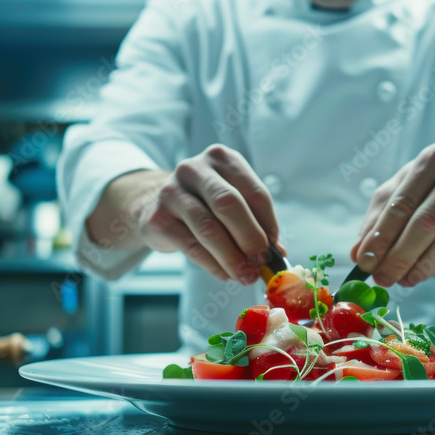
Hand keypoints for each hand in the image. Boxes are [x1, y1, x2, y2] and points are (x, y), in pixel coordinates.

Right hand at [88, 144, 279, 283]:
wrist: (156, 205)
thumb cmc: (205, 204)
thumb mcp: (231, 203)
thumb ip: (254, 223)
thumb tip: (277, 254)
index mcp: (222, 159)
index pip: (255, 193)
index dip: (269, 225)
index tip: (276, 250)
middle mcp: (195, 168)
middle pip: (229, 204)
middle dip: (250, 238)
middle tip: (262, 264)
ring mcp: (171, 191)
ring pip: (208, 228)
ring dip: (232, 258)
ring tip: (245, 276)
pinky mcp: (157, 217)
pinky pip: (191, 246)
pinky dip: (213, 265)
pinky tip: (225, 274)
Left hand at [349, 142, 434, 286]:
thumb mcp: (405, 187)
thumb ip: (379, 217)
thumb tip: (359, 254)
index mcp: (434, 156)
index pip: (402, 202)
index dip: (381, 236)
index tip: (365, 262)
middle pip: (427, 222)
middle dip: (401, 255)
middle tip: (384, 278)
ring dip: (425, 265)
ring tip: (405, 281)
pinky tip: (429, 273)